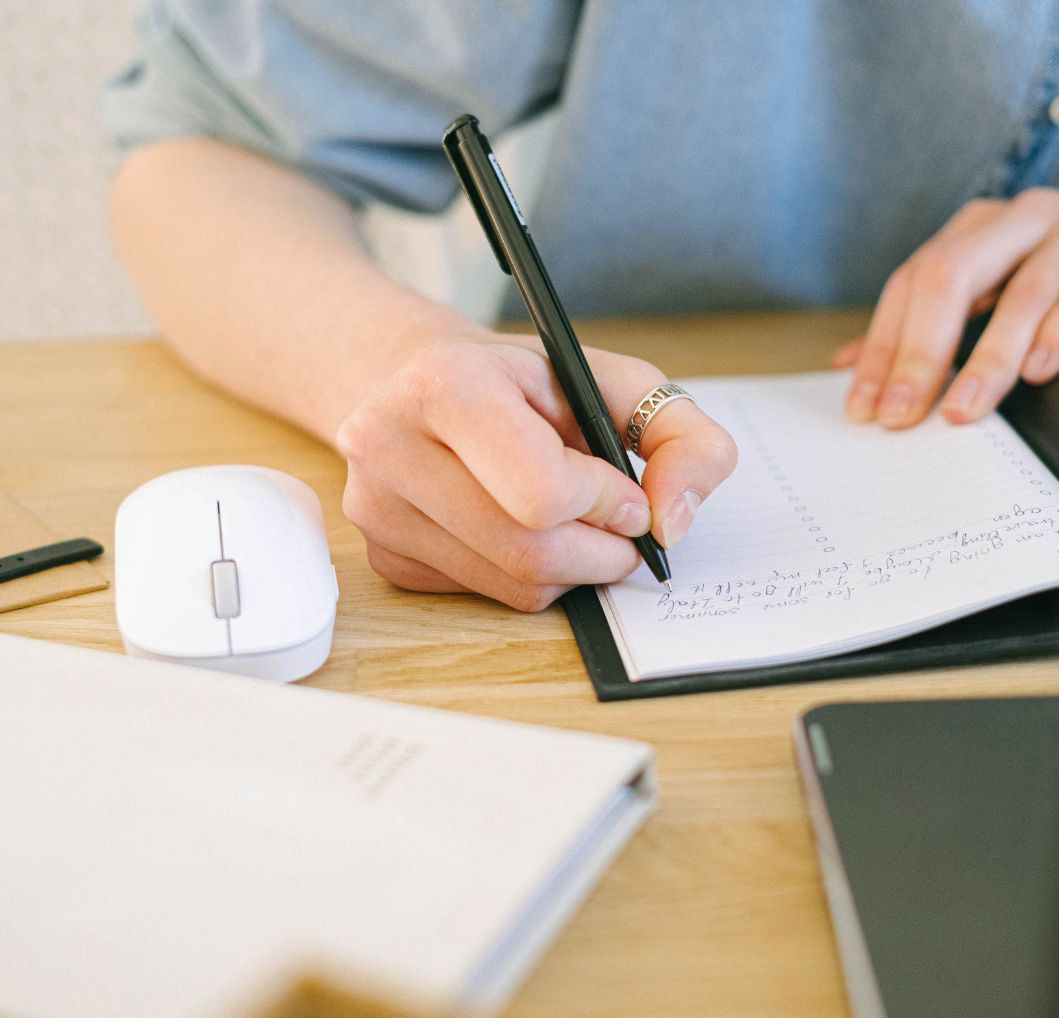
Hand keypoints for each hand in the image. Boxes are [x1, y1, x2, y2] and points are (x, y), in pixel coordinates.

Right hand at [336, 335, 736, 610]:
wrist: (422, 386)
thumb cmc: (524, 384)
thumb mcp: (615, 381)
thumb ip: (681, 436)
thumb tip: (673, 524)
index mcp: (444, 383)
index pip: (544, 492)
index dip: (606, 502)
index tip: (624, 490)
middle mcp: (389, 444)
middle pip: (530, 552)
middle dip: (601, 551)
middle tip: (619, 525)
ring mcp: (377, 507)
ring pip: (512, 585)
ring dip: (572, 568)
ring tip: (575, 522)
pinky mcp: (383, 555)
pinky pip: (486, 596)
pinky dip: (529, 577)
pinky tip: (521, 530)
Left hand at [836, 187, 1058, 427]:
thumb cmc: (1046, 268)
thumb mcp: (981, 283)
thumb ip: (919, 322)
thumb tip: (846, 364)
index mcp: (973, 229)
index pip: (909, 286)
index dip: (882, 348)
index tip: (865, 407)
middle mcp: (1016, 222)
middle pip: (950, 279)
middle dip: (919, 355)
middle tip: (900, 416)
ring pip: (1023, 294)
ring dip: (987, 359)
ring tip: (959, 410)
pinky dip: (1056, 335)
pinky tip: (1035, 371)